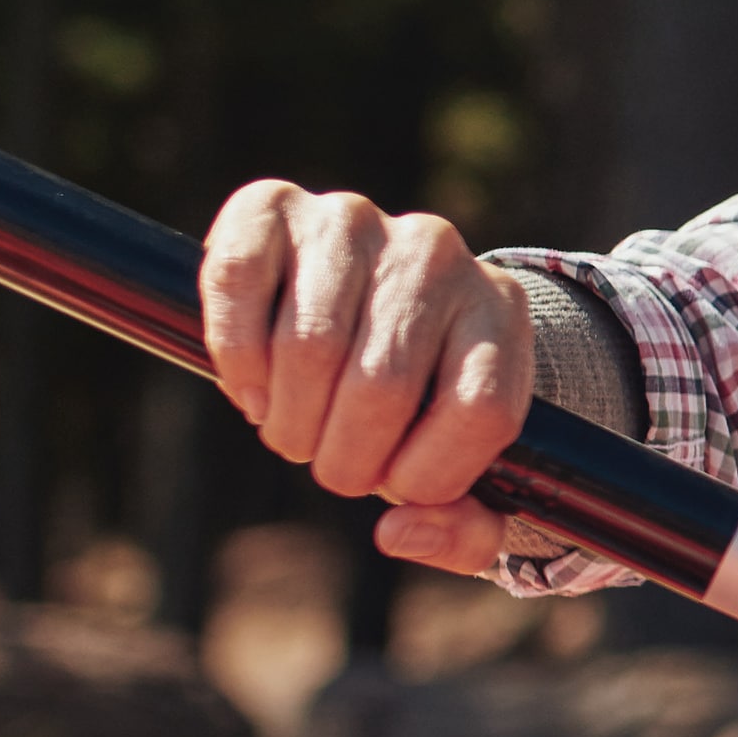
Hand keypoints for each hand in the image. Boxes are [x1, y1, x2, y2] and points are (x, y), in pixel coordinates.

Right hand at [201, 180, 537, 572]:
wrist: (373, 300)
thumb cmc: (425, 403)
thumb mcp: (474, 469)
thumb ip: (465, 529)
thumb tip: (398, 530)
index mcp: (500, 312)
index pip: (481, 412)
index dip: (431, 476)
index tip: (401, 489)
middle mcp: (435, 251)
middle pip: (382, 388)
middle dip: (343, 459)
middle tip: (331, 463)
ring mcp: (353, 220)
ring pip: (308, 349)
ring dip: (288, 420)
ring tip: (293, 426)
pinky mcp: (272, 207)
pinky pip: (237, 287)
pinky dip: (237, 362)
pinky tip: (255, 388)